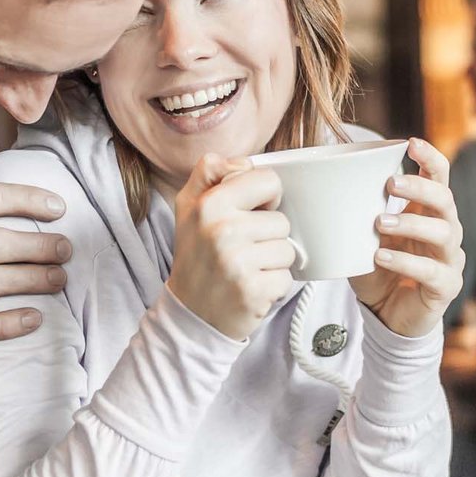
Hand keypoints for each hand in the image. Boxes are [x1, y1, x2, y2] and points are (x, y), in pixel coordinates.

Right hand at [165, 154, 295, 340]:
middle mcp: (221, 230)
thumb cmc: (197, 256)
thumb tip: (244, 163)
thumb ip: (210, 172)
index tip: (251, 213)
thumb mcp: (189, 206)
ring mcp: (237, 262)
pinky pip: (287, 277)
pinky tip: (251, 287)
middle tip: (243, 249)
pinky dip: (273, 285)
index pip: (268, 180)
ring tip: (247, 269)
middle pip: (281, 219)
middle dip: (268, 236)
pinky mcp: (253, 290)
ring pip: (287, 249)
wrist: (189, 314)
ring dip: (272, 262)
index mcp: (208, 203)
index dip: (266, 197)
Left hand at [350, 138, 463, 337]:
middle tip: (390, 184)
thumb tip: (317, 183)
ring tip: (379, 223)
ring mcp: (450, 259)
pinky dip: (405, 262)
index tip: (410, 143)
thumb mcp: (364, 236)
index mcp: (428, 212)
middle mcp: (446, 231)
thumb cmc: (378, 269)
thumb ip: (354, 213)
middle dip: (420, 187)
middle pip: (445, 200)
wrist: (388, 315)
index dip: (430, 158)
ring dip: (410, 224)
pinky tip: (381, 257)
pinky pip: (431, 271)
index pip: (439, 177)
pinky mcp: (446, 287)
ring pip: (443, 233)